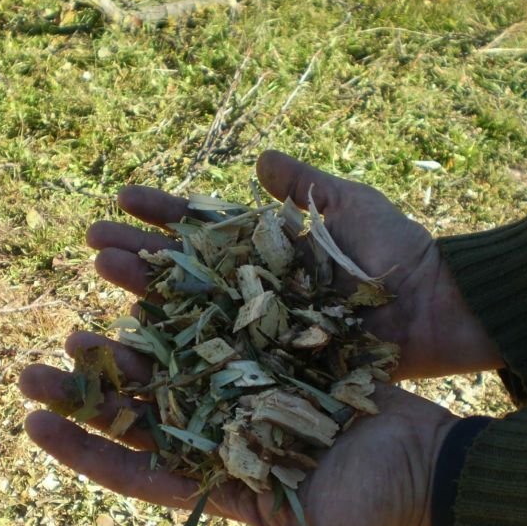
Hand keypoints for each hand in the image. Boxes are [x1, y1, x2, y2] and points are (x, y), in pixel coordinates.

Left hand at [20, 357, 457, 525]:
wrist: (429, 461)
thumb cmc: (374, 516)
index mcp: (217, 488)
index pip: (133, 470)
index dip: (82, 450)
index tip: (33, 423)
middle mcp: (219, 442)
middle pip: (138, 416)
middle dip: (86, 395)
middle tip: (31, 369)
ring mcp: (241, 400)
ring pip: (168, 373)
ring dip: (123, 352)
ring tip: (78, 326)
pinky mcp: (270, 365)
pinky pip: (214, 339)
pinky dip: (179, 321)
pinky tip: (146, 297)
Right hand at [86, 150, 501, 379]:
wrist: (434, 310)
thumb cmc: (397, 252)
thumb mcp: (350, 204)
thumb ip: (306, 185)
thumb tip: (260, 159)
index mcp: (266, 252)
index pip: (204, 229)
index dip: (165, 214)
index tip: (124, 197)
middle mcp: (252, 292)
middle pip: (185, 272)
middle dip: (139, 255)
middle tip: (92, 243)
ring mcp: (258, 331)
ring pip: (191, 313)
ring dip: (145, 296)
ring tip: (102, 278)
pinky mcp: (270, 366)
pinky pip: (219, 358)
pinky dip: (180, 352)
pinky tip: (139, 340)